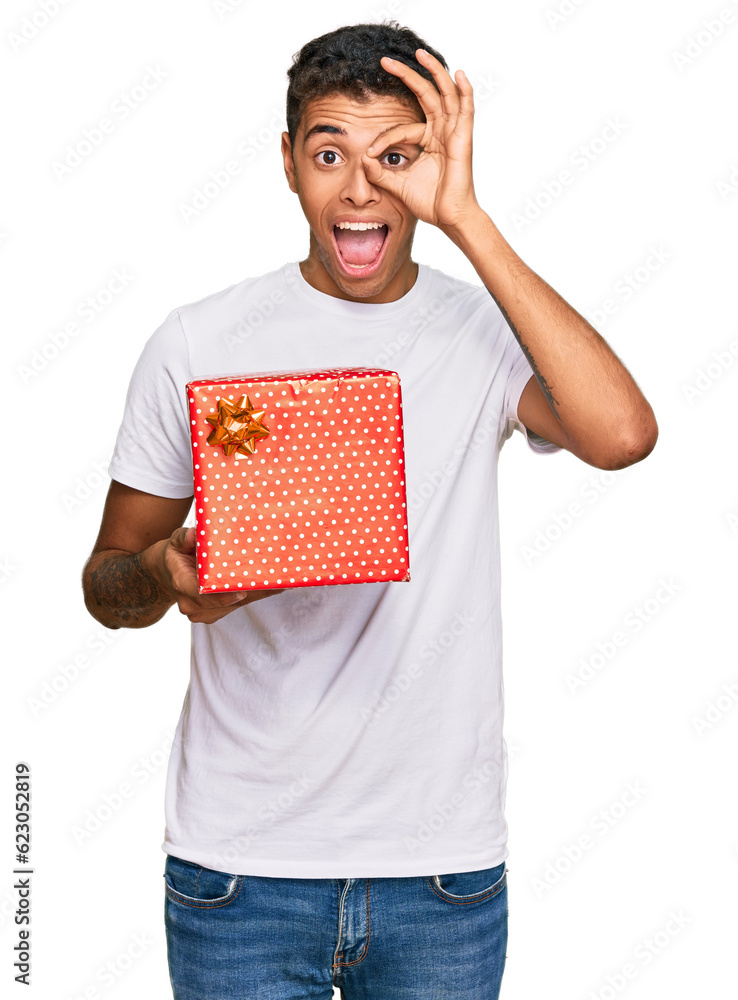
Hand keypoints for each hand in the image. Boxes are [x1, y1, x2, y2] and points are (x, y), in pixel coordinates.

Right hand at [160, 527, 284, 624]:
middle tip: (277, 581)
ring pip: (235, 605)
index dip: (223, 596)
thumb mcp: (175, 542)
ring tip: (281, 581)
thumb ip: (184, 538)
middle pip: (226, 602)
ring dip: (256, 594)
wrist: (167, 575)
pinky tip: (271, 585)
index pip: (203, 595)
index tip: (241, 593)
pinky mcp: (214, 613)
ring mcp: (203, 612)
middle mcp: (192, 604)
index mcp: (182, 585)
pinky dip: (252, 595)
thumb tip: (193, 534)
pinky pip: (236, 606)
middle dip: (251, 591)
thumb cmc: (175, 555)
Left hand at [361, 48, 480, 231]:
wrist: (448, 218)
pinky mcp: (463, 139)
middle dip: (407, 76)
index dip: (384, 139)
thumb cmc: (429, 203)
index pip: (402, 128)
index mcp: (428, 141)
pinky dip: (464, 92)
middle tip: (386, 61)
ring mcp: (453, 134)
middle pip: (425, 95)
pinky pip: (465, 110)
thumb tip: (362, 159)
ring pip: (444, 94)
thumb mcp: (398, 184)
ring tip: (421, 53)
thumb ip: (380, 172)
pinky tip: (459, 75)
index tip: (369, 155)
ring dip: (434, 72)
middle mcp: (442, 132)